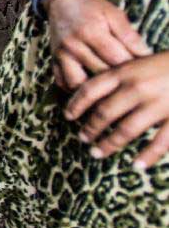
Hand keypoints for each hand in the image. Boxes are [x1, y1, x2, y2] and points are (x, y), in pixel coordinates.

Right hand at [44, 0, 149, 90]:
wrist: (61, 2)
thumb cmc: (91, 8)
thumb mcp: (113, 14)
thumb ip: (129, 35)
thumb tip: (145, 55)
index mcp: (91, 32)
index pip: (116, 59)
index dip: (132, 67)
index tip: (141, 70)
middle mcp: (73, 45)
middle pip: (100, 73)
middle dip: (116, 79)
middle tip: (127, 79)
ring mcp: (61, 55)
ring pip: (78, 84)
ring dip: (93, 89)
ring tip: (106, 87)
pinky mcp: (53, 61)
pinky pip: (63, 83)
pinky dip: (76, 89)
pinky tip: (89, 86)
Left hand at [65, 51, 168, 169]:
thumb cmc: (166, 65)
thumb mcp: (138, 62)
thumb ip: (118, 77)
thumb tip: (90, 95)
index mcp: (126, 71)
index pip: (91, 89)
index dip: (76, 104)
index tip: (67, 116)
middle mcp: (137, 88)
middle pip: (104, 113)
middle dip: (90, 129)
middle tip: (83, 139)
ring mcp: (158, 104)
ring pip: (126, 131)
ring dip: (109, 144)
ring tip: (97, 153)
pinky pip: (159, 142)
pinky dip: (147, 156)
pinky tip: (137, 165)